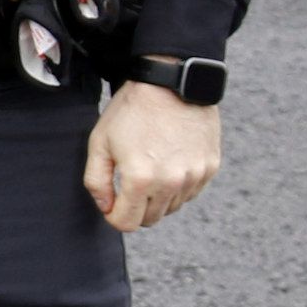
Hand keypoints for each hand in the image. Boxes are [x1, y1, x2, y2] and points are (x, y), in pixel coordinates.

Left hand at [85, 81, 221, 231]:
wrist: (171, 83)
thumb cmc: (131, 111)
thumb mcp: (100, 142)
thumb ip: (96, 181)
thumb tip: (106, 208)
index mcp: (140, 179)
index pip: (127, 223)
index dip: (114, 216)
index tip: (113, 203)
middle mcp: (171, 183)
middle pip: (151, 219)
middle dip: (136, 208)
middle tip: (130, 184)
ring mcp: (194, 176)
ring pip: (172, 207)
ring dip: (158, 197)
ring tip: (151, 168)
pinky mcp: (210, 167)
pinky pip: (191, 192)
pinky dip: (178, 186)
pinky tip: (170, 162)